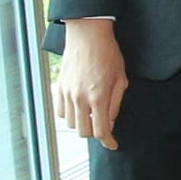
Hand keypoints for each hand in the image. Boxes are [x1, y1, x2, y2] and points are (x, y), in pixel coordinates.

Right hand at [51, 17, 127, 143]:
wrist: (88, 35)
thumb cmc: (108, 54)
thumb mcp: (120, 79)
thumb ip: (115, 104)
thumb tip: (110, 122)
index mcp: (98, 97)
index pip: (101, 131)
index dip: (108, 141)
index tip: (112, 144)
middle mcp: (80, 98)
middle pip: (84, 132)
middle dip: (95, 132)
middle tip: (103, 124)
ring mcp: (67, 93)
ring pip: (71, 123)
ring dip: (82, 123)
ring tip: (91, 113)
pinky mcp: (59, 88)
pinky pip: (61, 112)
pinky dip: (69, 114)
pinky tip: (78, 106)